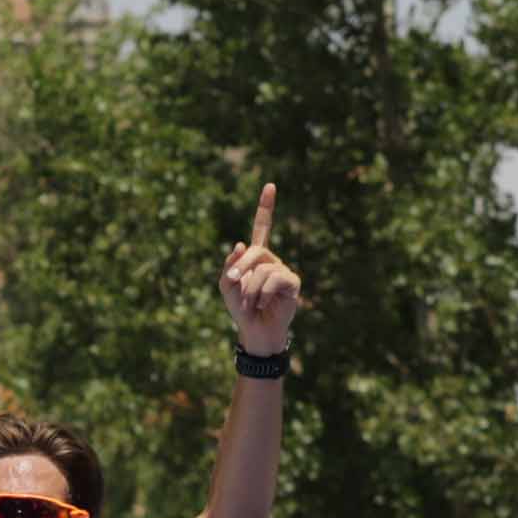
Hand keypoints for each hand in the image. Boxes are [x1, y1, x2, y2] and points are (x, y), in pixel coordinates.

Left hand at [222, 182, 300, 355]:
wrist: (255, 331)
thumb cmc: (240, 308)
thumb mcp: (226, 286)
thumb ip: (229, 264)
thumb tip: (241, 243)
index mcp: (256, 256)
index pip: (262, 227)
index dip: (266, 207)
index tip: (270, 186)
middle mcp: (271, 259)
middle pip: (255, 251)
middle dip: (241, 266)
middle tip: (232, 281)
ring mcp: (283, 270)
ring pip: (262, 269)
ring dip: (250, 289)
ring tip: (252, 304)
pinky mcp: (292, 283)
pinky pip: (273, 280)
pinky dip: (262, 295)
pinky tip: (263, 305)